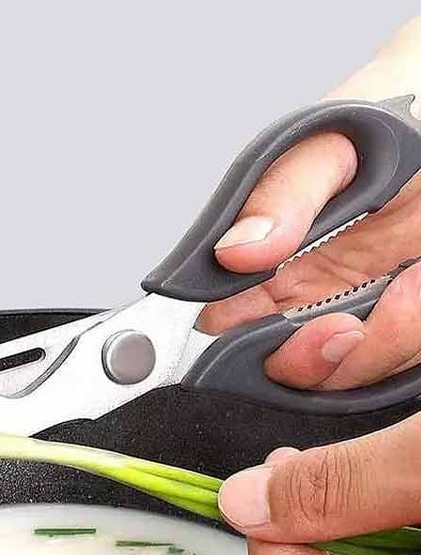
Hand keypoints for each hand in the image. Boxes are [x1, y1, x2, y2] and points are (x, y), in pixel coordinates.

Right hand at [198, 16, 420, 390]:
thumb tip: (233, 250)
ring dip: (375, 344)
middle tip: (344, 326)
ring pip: (335, 374)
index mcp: (262, 256)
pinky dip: (403, 338)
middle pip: (276, 365)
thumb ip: (280, 195)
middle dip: (312, 359)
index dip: (234, 345)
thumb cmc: (395, 115)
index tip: (274, 336)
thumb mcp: (331, 147)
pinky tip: (414, 289)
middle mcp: (297, 291)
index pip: (219, 325)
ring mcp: (345, 311)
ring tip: (405, 285)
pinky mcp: (390, 324)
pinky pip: (384, 363)